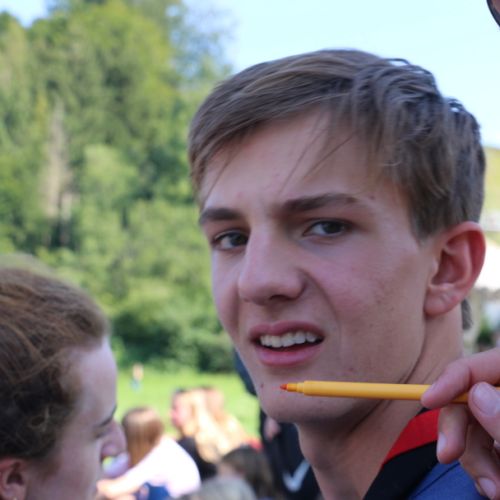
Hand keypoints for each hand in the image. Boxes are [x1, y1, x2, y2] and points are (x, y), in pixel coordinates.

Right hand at [422, 348, 499, 498]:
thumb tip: (477, 395)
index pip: (478, 367)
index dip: (450, 380)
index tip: (426, 400)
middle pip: (469, 400)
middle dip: (457, 431)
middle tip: (446, 456)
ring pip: (473, 428)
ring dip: (473, 460)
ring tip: (493, 490)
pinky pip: (483, 446)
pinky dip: (482, 466)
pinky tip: (493, 485)